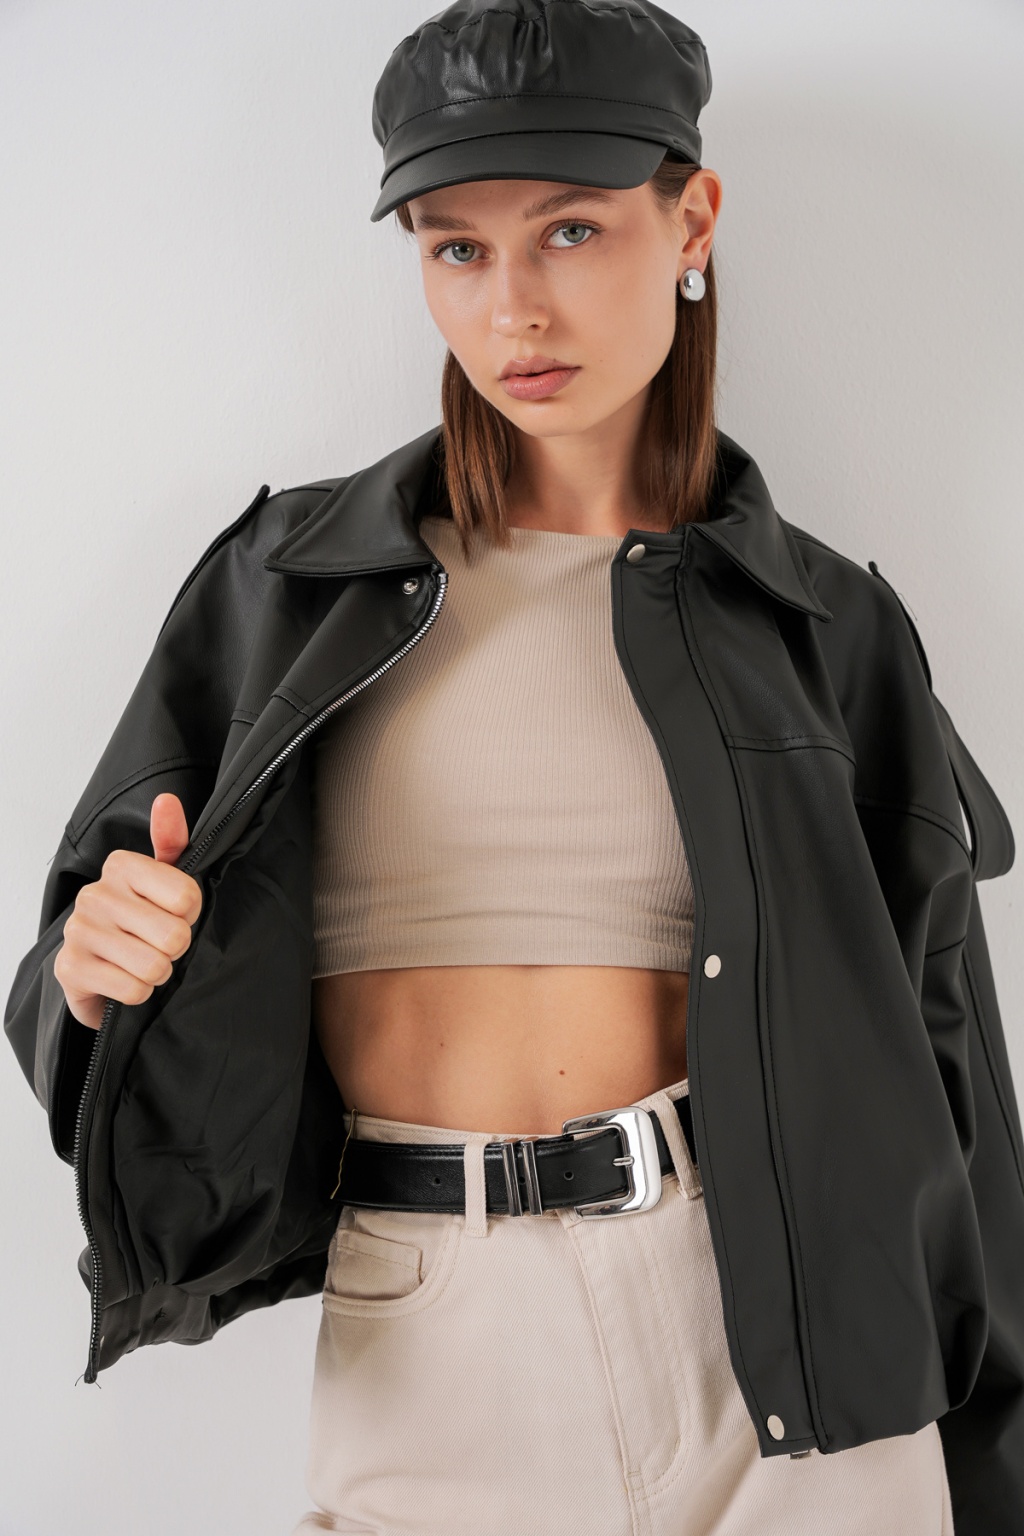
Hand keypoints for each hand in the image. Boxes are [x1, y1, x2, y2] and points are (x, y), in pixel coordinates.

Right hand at [54, 793, 202, 1029]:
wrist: (95, 971)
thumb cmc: (139, 920)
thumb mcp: (162, 880)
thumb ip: (173, 842)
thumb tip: (167, 801)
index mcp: (121, 866)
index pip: (187, 896)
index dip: (191, 914)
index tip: (175, 914)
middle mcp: (95, 893)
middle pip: (174, 935)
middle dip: (175, 949)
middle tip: (159, 944)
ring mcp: (78, 931)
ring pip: (154, 966)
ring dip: (158, 973)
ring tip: (143, 963)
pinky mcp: (70, 968)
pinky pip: (133, 990)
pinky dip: (138, 993)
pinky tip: (124, 979)